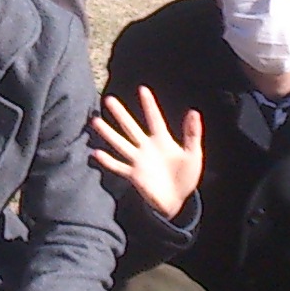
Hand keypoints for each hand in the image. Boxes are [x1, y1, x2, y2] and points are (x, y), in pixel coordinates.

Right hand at [87, 87, 204, 220]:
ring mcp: (138, 161)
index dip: (149, 104)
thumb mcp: (193, 154)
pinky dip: (108, 161)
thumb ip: (192, 134)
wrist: (178, 201)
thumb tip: (194, 112)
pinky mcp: (133, 175)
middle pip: (131, 127)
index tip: (142, 89)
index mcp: (162, 140)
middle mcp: (147, 147)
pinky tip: (96, 154)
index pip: (154, 118)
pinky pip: (118, 166)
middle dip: (120, 114)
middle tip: (108, 99)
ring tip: (96, 121)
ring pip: (120, 143)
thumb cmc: (186, 177)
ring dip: (108, 133)